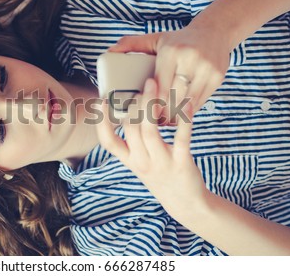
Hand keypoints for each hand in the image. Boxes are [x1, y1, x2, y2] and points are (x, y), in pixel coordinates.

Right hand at [96, 78, 209, 219]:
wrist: (186, 204)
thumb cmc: (163, 178)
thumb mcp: (142, 163)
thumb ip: (135, 142)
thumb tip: (133, 111)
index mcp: (130, 161)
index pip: (108, 143)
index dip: (102, 122)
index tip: (101, 101)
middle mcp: (141, 162)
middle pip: (130, 129)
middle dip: (134, 103)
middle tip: (142, 85)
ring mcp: (161, 163)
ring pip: (149, 131)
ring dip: (150, 105)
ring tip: (155, 85)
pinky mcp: (181, 163)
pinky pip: (181, 138)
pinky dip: (184, 120)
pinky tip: (187, 104)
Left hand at [108, 23, 229, 124]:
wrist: (214, 32)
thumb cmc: (178, 40)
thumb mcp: (155, 40)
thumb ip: (131, 44)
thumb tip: (110, 51)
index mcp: (172, 51)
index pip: (159, 87)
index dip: (150, 104)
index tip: (142, 113)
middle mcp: (190, 59)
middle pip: (173, 97)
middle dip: (161, 114)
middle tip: (151, 123)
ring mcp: (206, 69)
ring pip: (187, 103)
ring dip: (174, 116)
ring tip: (163, 122)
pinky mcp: (217, 78)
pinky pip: (200, 102)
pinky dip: (188, 112)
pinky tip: (179, 116)